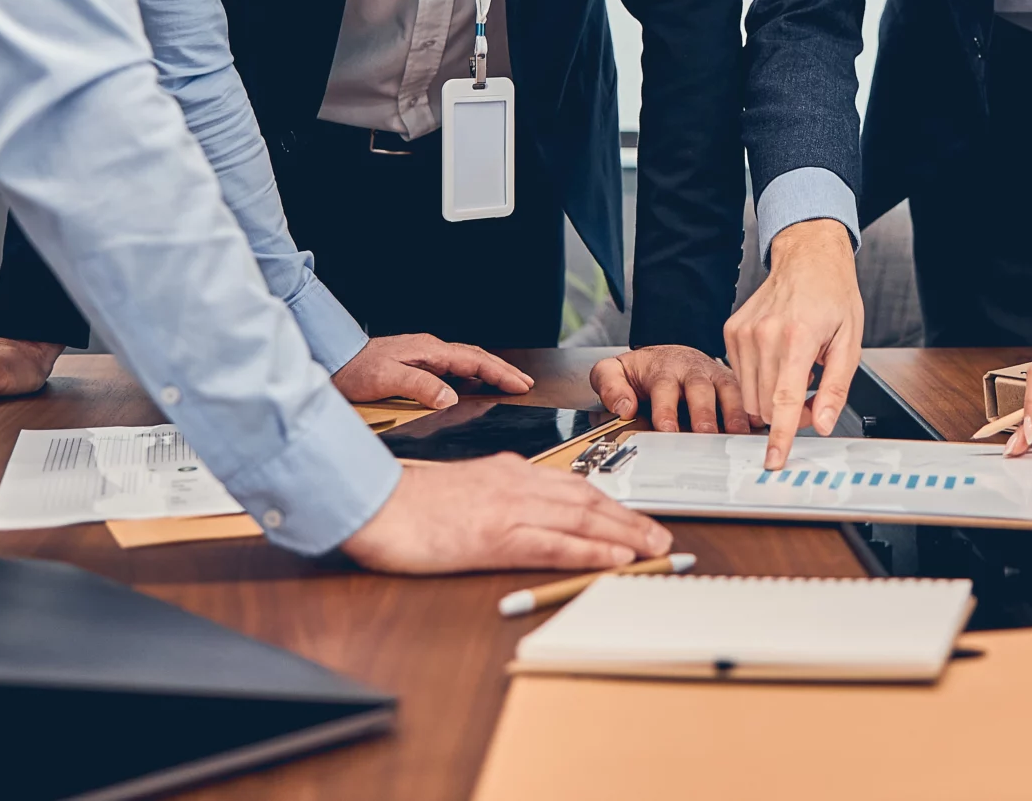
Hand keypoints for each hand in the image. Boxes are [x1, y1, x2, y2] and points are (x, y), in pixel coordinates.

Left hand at [332, 334, 533, 408]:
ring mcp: (424, 355)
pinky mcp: (416, 364)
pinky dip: (471, 375)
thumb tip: (451, 397)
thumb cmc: (355, 370)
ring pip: (466, 361)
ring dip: (489, 371)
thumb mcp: (387, 379)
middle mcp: (429, 350)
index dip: (500, 372)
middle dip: (503, 370)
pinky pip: (453, 368)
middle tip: (525, 383)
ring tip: (507, 383)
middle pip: (476, 357)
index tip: (520, 384)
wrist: (332, 361)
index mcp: (428, 350)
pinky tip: (472, 385)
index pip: (474, 360)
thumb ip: (420, 386)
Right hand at [340, 452, 673, 574]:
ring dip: (623, 535)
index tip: (633, 519)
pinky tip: (614, 558)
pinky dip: (591, 552)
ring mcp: (507, 509)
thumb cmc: (406, 501)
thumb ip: (492, 494)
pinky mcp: (495, 536)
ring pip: (581, 519)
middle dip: (629, 519)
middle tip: (661, 536)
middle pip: (587, 500)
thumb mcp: (460, 489)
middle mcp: (515, 484)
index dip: (609, 504)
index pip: (571, 486)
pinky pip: (555, 545)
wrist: (370, 501)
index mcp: (506, 472)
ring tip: (654, 548)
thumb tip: (519, 511)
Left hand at [590, 345, 749, 433]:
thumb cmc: (642, 372)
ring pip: (729, 390)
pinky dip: (755, 409)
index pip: (664, 387)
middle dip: (704, 412)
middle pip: (701, 389)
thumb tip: (624, 408)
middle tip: (705, 434)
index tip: (666, 429)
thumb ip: (610, 386)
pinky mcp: (732, 385)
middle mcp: (693, 371)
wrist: (667, 356)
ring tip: (738, 435)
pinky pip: (747, 394)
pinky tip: (762, 425)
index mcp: (663, 369)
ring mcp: (715, 376)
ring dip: (735, 412)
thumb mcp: (613, 371)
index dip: (666, 408)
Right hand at [722, 219, 862, 469]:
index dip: (780, 436)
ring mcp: (742, 333)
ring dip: (772, 399)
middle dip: (788, 414)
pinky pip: (740, 377)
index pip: (783, 400)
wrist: (807, 259)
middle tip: (812, 397)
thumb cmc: (833, 296)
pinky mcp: (731, 332)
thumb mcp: (849, 342)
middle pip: (766, 405)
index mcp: (797, 337)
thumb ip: (835, 387)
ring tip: (797, 373)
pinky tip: (779, 359)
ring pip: (750, 395)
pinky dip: (760, 380)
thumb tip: (821, 424)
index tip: (774, 460)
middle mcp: (764, 335)